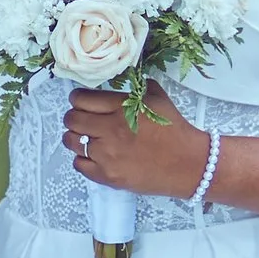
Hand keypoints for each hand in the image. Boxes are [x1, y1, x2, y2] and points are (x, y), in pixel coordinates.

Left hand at [63, 84, 206, 200]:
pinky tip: (95, 156)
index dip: (78, 99)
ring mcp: (107, 155)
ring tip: (88, 138)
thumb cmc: (175, 130)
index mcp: (122, 107)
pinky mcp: (107, 176)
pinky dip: (83, 159)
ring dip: (75, 137)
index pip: (81, 99)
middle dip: (74, 117)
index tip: (81, 102)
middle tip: (83, 120)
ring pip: (71, 141)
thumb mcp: (158, 98)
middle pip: (71, 119)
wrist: (188, 164)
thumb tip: (120, 81)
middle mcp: (111, 129)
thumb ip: (135, 88)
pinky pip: (78, 165)